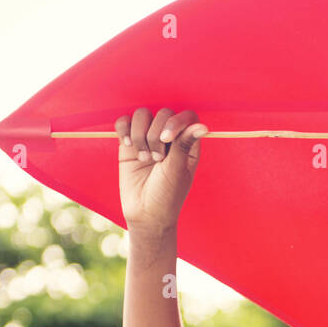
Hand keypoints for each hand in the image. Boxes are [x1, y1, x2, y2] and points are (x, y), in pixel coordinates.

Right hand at [114, 106, 207, 234]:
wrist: (144, 213)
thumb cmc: (167, 195)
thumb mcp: (177, 170)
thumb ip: (184, 144)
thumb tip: (202, 126)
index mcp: (187, 143)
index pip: (186, 116)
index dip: (175, 121)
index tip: (166, 138)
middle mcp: (169, 137)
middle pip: (162, 113)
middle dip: (156, 134)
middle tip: (157, 160)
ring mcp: (148, 137)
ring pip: (142, 115)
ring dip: (140, 135)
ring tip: (144, 159)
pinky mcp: (129, 142)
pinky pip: (124, 121)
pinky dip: (124, 130)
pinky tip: (128, 146)